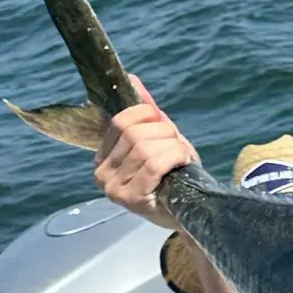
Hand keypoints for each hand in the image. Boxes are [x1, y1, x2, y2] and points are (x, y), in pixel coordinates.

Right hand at [95, 74, 198, 223]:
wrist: (190, 213)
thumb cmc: (173, 176)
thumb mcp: (159, 141)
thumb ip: (145, 114)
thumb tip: (132, 78)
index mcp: (103, 157)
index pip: (119, 121)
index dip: (146, 115)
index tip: (164, 127)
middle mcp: (101, 174)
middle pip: (134, 134)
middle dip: (164, 132)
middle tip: (177, 146)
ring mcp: (114, 188)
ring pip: (146, 148)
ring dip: (173, 147)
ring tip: (181, 158)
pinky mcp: (131, 199)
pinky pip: (154, 164)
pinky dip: (174, 157)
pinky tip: (183, 163)